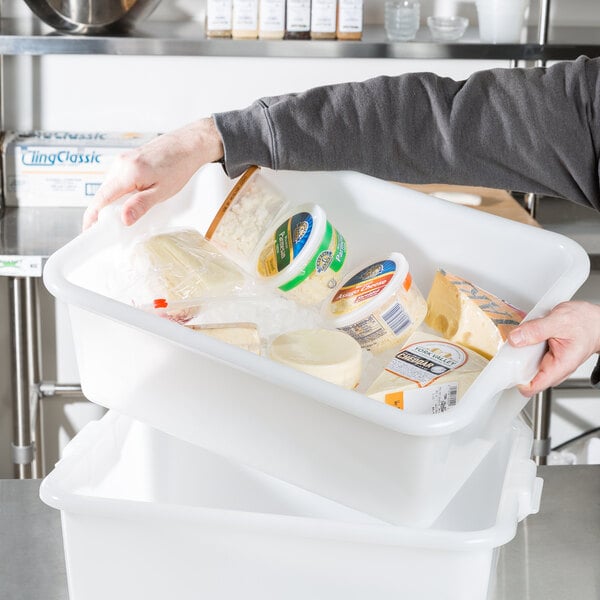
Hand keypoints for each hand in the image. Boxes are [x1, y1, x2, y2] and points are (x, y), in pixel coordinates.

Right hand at [82, 117, 223, 228]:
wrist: (186, 145)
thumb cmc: (178, 166)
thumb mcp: (162, 191)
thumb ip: (141, 205)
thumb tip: (124, 220)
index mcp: (127, 172)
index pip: (102, 198)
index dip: (92, 216)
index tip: (88, 230)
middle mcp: (120, 164)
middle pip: (103, 193)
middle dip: (103, 212)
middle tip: (108, 230)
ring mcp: (122, 160)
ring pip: (110, 187)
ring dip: (112, 202)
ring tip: (122, 216)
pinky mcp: (126, 160)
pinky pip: (116, 180)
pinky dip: (119, 192)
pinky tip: (130, 199)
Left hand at [508, 301, 599, 396]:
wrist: (596, 321)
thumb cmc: (585, 322)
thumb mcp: (559, 320)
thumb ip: (536, 330)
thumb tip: (515, 339)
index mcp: (560, 366)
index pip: (534, 386)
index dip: (516, 382)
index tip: (504, 371)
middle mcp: (555, 368)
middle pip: (527, 377)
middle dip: (514, 366)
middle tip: (507, 351)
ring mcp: (550, 363)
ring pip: (527, 366)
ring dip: (518, 356)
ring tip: (516, 342)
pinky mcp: (547, 356)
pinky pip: (530, 357)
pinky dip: (524, 349)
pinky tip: (523, 339)